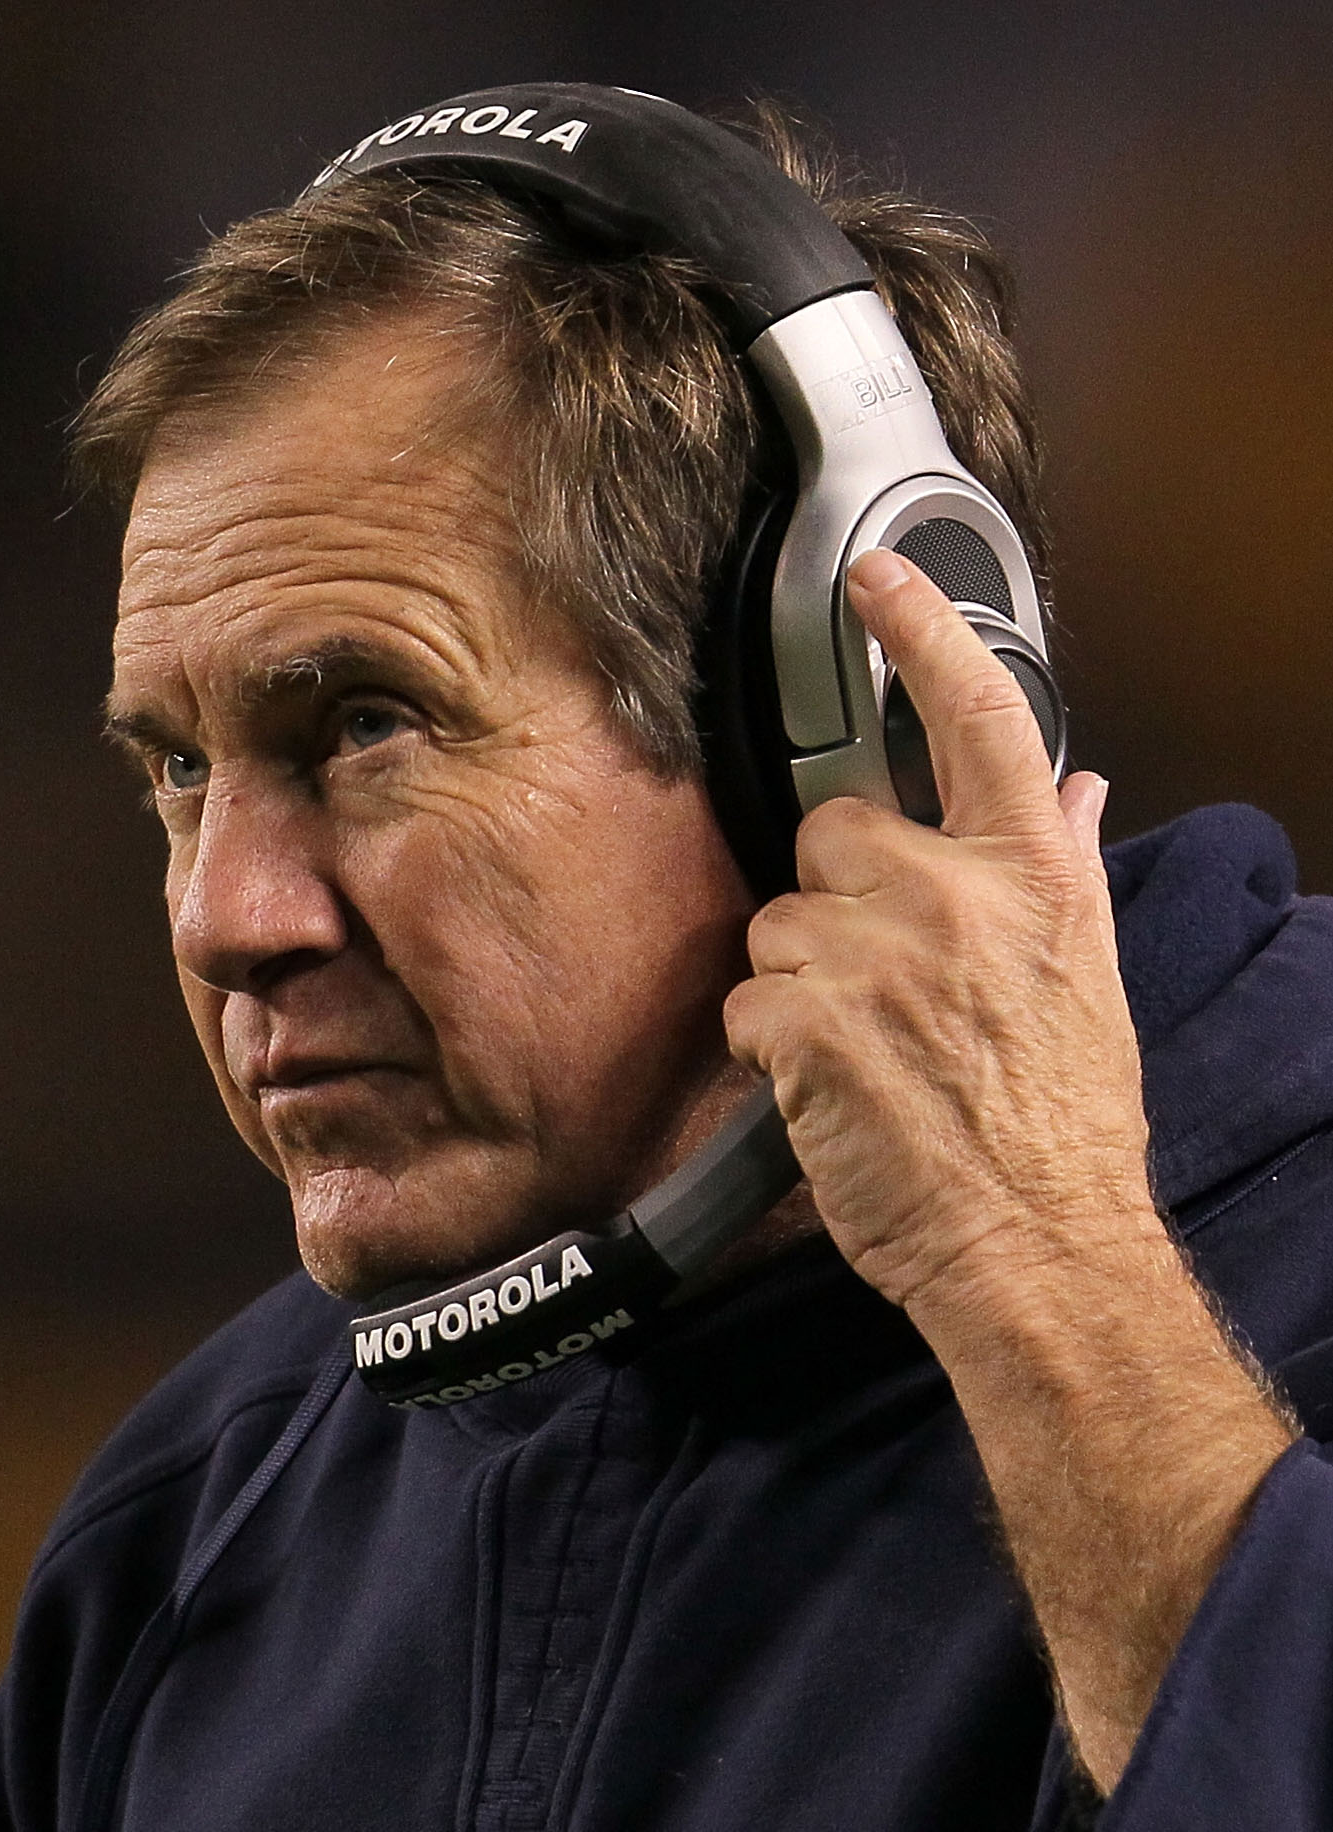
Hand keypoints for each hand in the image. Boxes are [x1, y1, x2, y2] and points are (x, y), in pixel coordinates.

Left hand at [729, 550, 1293, 1792]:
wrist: (1035, 1246)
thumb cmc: (1064, 1131)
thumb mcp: (1090, 983)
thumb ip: (1067, 872)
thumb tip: (1075, 793)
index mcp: (1036, 873)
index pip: (977, 717)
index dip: (921, 633)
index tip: (874, 576)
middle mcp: (956, 894)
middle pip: (832, 827)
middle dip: (833, 894)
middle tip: (875, 978)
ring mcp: (877, 954)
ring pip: (779, 921)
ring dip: (798, 981)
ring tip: (862, 1054)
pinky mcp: (807, 1020)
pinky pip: (749, 998)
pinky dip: (769, 1045)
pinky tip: (826, 1088)